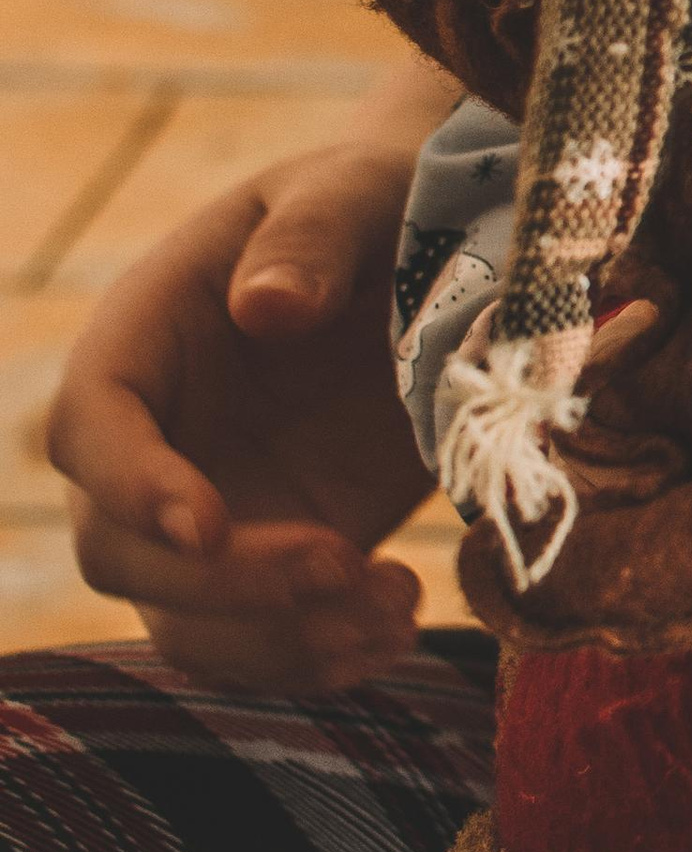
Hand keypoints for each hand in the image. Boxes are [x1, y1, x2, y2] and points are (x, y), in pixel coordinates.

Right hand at [47, 145, 437, 690]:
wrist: (443, 265)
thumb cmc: (380, 206)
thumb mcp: (354, 192)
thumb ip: (311, 236)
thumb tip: (265, 306)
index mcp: (142, 337)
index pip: (88, 427)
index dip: (133, 486)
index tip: (212, 522)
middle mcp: (156, 440)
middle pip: (119, 552)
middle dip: (224, 584)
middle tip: (347, 561)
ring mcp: (210, 513)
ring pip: (186, 625)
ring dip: (281, 642)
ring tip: (394, 603)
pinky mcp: (276, 563)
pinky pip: (261, 647)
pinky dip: (321, 660)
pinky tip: (399, 622)